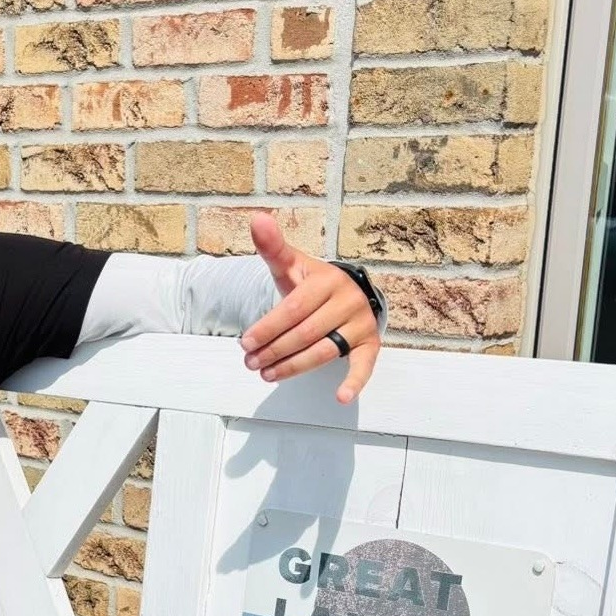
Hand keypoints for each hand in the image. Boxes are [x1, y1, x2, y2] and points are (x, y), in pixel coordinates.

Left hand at [239, 213, 381, 403]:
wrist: (343, 293)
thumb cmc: (310, 284)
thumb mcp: (291, 266)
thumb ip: (272, 247)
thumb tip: (257, 218)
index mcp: (326, 279)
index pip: (291, 308)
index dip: (266, 327)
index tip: (245, 342)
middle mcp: (347, 300)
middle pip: (304, 333)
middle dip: (273, 350)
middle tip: (250, 363)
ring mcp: (360, 323)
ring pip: (323, 351)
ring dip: (292, 367)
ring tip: (267, 375)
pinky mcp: (370, 344)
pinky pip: (364, 365)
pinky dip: (354, 382)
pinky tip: (342, 397)